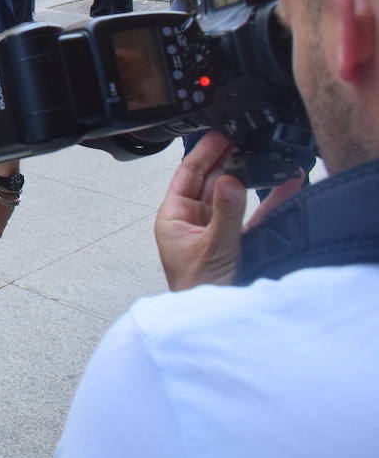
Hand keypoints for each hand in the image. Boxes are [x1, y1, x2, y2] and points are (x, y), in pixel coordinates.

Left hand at [153, 131, 303, 290]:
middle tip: (244, 140)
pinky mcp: (237, 242)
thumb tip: (230, 181)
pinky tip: (284, 183)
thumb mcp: (212, 248)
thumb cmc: (197, 291)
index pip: (187, 176)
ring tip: (262, 155)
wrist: (214, 322)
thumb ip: (224, 214)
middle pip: (210, 181)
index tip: (219, 136)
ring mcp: (215, 231)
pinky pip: (253, 214)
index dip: (203, 153)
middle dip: (227, 160)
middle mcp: (192, 222)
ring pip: (233, 195)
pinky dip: (267, 199)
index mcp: (173, 219)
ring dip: (248, 176)